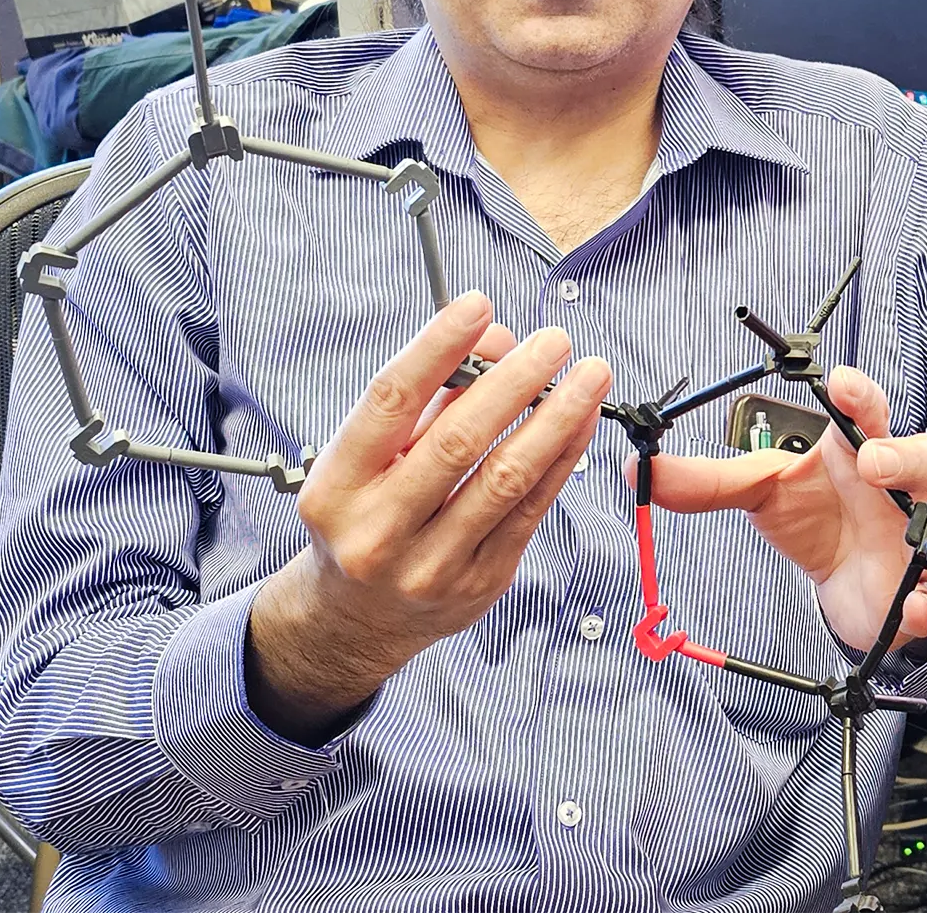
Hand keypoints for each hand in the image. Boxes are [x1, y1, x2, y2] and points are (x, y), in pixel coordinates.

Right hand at [247, 292, 609, 740]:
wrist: (355, 622)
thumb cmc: (361, 520)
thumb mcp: (365, 460)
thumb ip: (426, 401)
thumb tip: (493, 340)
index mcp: (337, 487)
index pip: (390, 401)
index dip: (437, 346)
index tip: (478, 304)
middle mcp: (379, 531)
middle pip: (458, 441)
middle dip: (515, 381)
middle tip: (552, 341)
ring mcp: (431, 565)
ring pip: (505, 479)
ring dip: (556, 418)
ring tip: (588, 376)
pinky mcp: (479, 584)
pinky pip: (530, 511)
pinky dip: (561, 459)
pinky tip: (580, 422)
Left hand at [637, 366, 926, 658]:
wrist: (842, 581)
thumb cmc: (811, 515)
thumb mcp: (758, 492)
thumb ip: (706, 482)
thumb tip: (639, 468)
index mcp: (855, 449)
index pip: (865, 410)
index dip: (858, 394)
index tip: (841, 383)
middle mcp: (897, 487)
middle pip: (925, 455)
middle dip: (902, 455)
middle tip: (872, 463)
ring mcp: (916, 536)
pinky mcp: (919, 587)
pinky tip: (912, 608)